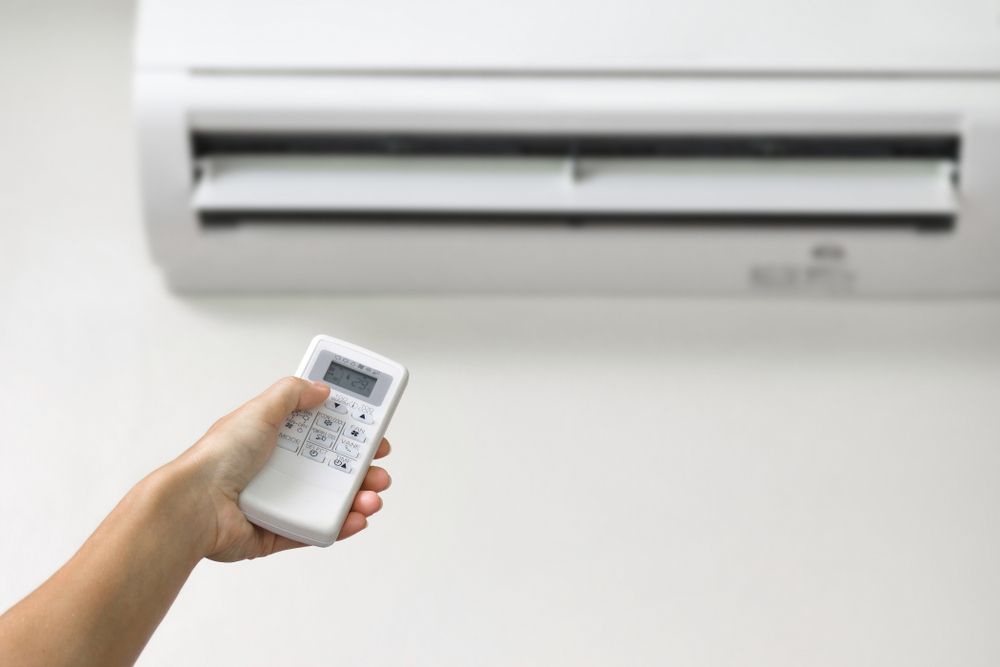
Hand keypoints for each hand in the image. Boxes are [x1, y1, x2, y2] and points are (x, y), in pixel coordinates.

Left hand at [167, 377, 391, 561]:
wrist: (196, 505)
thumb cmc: (217, 458)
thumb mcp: (259, 410)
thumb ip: (292, 393)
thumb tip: (321, 388)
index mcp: (275, 438)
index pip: (321, 429)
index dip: (350, 428)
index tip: (373, 428)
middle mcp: (279, 468)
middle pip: (334, 466)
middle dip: (363, 465)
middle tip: (379, 463)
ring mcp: (281, 501)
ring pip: (332, 500)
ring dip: (359, 497)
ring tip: (372, 495)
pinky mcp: (279, 532)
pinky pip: (317, 529)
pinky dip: (341, 526)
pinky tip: (357, 518)